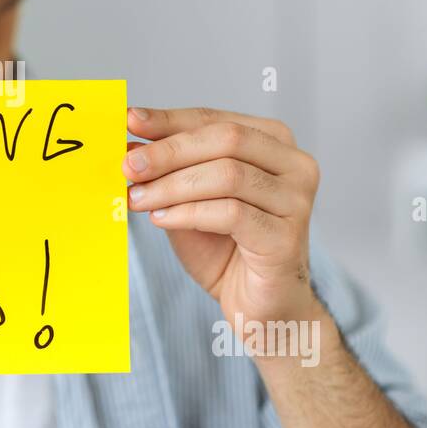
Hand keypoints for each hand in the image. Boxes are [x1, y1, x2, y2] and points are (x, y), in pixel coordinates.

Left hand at [123, 106, 320, 326]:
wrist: (260, 307)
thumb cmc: (227, 250)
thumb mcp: (189, 201)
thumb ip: (168, 173)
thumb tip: (129, 148)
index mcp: (274, 143)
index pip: (215, 120)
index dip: (169, 120)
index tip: (130, 120)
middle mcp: (295, 165)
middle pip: (226, 139)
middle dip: (169, 151)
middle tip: (129, 166)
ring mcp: (297, 200)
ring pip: (227, 174)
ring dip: (172, 185)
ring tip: (138, 199)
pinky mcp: (287, 237)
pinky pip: (231, 213)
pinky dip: (188, 213)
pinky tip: (161, 220)